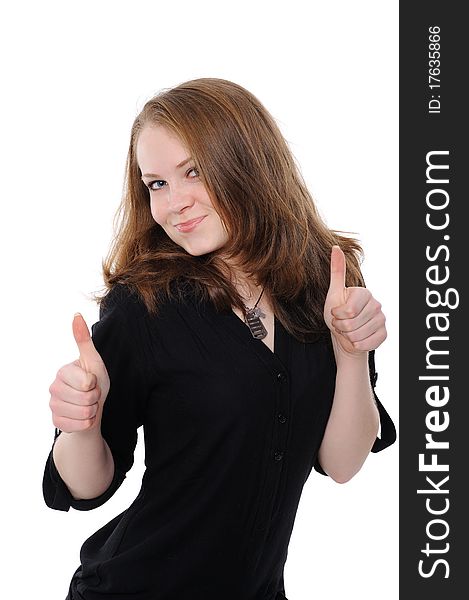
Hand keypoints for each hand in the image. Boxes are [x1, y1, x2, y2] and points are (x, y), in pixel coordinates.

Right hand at [49, 313, 109, 432]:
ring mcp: (53, 406)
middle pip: (86, 398)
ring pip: (83, 413)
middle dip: (95, 398)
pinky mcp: (56, 422)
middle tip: (92, 394)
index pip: (87, 382)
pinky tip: (83, 417)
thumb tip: (76, 314)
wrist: (92, 408)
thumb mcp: (94, 361)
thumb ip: (84, 340)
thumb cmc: (94, 382)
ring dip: (92, 411)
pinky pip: (78, 425)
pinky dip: (87, 423)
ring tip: (88, 405)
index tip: (92, 381)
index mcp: (62, 371)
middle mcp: (53, 388)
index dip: (95, 384)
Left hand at [323, 245, 386, 356]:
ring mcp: (382, 320)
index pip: (348, 310)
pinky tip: (356, 340)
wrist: (344, 336)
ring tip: (348, 331)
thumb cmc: (337, 315)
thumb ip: (337, 271)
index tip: (336, 313)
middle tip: (341, 324)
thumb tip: (335, 247)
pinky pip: (367, 343)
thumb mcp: (333, 293)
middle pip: (351, 324)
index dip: (337, 315)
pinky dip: (357, 345)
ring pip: (358, 335)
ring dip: (348, 337)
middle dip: (341, 327)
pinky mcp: (384, 334)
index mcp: (364, 293)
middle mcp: (376, 304)